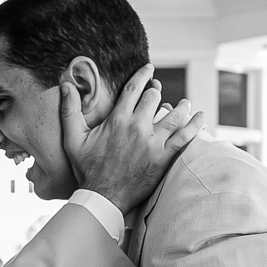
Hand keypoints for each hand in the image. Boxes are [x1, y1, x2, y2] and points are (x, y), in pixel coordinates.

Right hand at [62, 64, 204, 214]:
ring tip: (184, 103)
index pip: (134, 88)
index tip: (149, 68)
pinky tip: (201, 118)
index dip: (143, 75)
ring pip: (173, 115)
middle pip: (155, 98)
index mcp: (117, 119)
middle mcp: (137, 127)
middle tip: (160, 91)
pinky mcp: (163, 158)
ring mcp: (152, 143)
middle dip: (158, 92)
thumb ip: (70, 110)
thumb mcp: (73, 139)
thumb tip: (66, 85)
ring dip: (181, 106)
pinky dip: (195, 126)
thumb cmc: (87, 169)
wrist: (103, 197)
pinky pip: (184, 137)